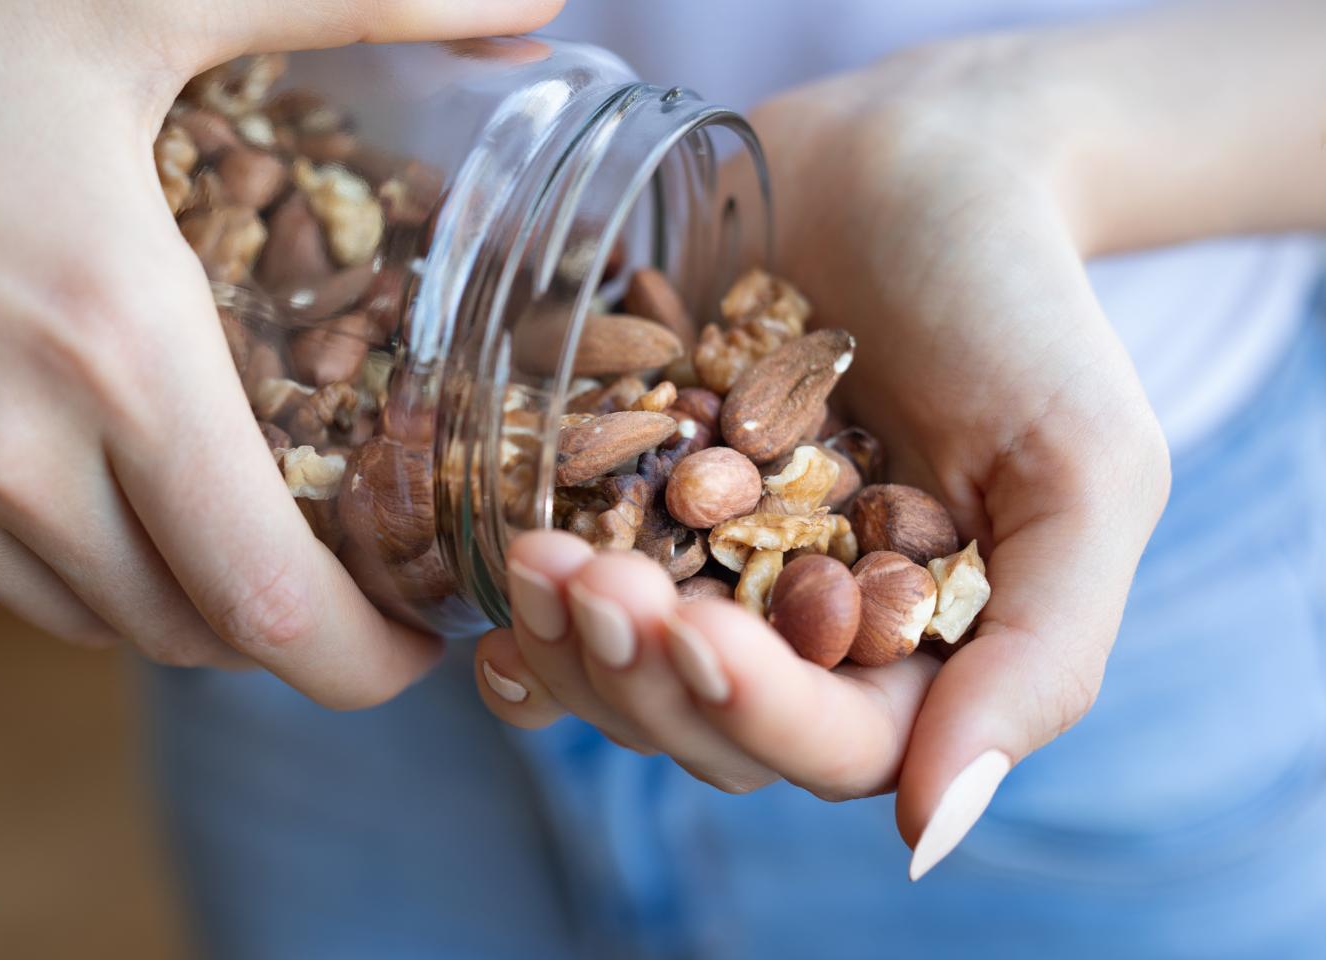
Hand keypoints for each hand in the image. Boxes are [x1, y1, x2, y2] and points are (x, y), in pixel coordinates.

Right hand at [0, 0, 559, 706]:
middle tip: (335, 557)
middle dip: (279, 620)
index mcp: (107, 355)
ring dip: (162, 591)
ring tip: (210, 513)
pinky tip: (58, 457)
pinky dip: (44, 549)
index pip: (273, 609)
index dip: (366, 659)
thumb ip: (358, 2)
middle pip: (186, 632)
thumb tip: (530, 3)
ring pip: (75, 615)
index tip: (417, 640)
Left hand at [474, 37, 1171, 874]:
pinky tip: (493, 588)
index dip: (755, 709)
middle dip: (638, 668)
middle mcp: (802, 640)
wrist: (915, 163)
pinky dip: (526, 620)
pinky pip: (566, 611)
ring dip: (568, 643)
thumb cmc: (1018, 309)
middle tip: (583, 576)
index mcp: (913, 658)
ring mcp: (707, 581)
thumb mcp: (1084, 470)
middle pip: (707, 730)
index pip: (834, 747)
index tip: (693, 628)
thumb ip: (1043, 652)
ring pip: (624, 682)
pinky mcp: (634, 516)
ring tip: (534, 555)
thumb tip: (936, 833)